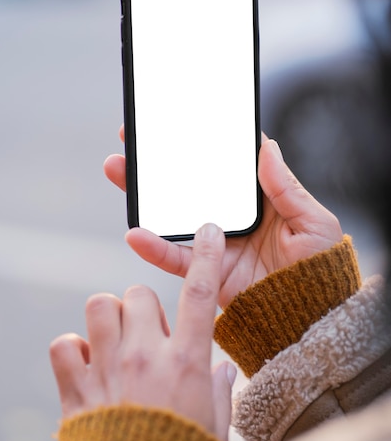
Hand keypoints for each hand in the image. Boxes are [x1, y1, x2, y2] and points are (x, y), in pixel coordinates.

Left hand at [50, 223, 235, 440]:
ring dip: (107, 318)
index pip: (199, 293)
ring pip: (98, 306)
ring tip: (114, 342)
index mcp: (186, 361)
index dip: (205, 256)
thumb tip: (225, 368)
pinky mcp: (76, 387)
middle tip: (145, 335)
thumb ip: (220, 390)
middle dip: (141, 306)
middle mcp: (146, 355)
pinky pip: (64, 343)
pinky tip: (85, 365)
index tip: (207, 231)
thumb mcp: (215, 425)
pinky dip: (72, 349)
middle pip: (138, 292)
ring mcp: (108, 367)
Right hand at [104, 126, 342, 308]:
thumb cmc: (321, 269)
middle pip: (189, 183)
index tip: (179, 121)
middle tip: (132, 137)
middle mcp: (231, 217)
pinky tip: (134, 233)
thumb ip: (286, 186)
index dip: (201, 142)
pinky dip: (153, 247)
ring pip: (172, 214)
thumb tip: (267, 145)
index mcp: (259, 199)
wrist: (312, 319)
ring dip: (143, 193)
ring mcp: (215, 243)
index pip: (224, 165)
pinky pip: (175, 257)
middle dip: (159, 162)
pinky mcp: (205, 270)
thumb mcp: (312, 221)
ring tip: (117, 168)